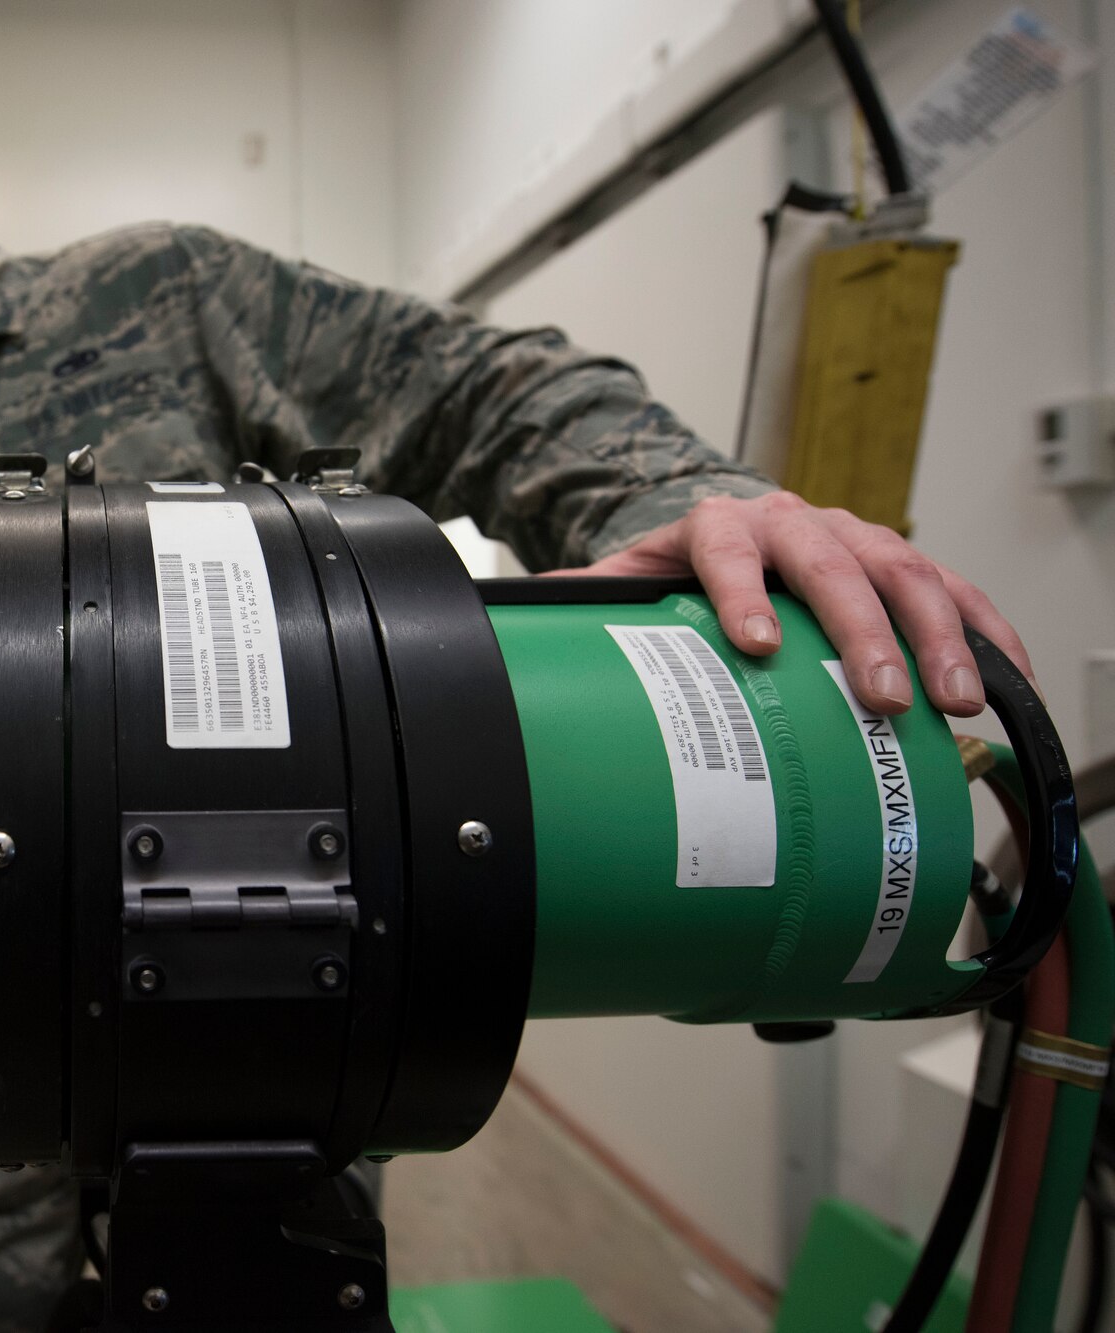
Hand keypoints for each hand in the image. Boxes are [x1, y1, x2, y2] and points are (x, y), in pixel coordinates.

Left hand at [548, 492, 1035, 718]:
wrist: (715, 529)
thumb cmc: (672, 569)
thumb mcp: (621, 582)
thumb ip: (582, 607)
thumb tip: (515, 643)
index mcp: (716, 522)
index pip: (727, 546)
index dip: (742, 591)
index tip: (755, 643)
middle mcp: (791, 519)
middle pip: (832, 564)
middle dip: (861, 632)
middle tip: (881, 697)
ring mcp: (850, 537)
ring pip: (903, 572)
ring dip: (933, 637)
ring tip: (950, 701)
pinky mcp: (893, 563)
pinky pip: (950, 589)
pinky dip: (982, 631)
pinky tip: (1004, 676)